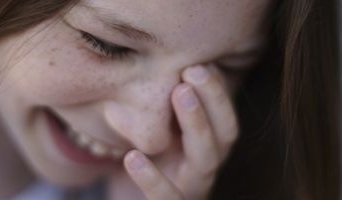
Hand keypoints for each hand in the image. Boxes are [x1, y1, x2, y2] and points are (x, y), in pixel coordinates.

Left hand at [123, 65, 238, 199]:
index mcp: (204, 147)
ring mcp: (191, 189)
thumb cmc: (145, 163)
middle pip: (224, 133)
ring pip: (205, 160)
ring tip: (179, 91)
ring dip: (196, 123)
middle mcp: (204, 167)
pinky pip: (167, 198)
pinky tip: (133, 157)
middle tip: (196, 68)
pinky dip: (152, 179)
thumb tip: (161, 66)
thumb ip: (163, 109)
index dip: (217, 90)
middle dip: (214, 98)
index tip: (201, 61)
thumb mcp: (155, 134)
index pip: (222, 117)